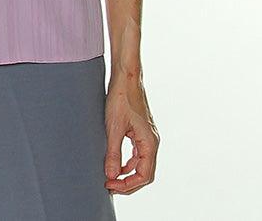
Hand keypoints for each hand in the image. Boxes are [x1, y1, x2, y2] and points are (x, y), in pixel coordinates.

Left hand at [103, 71, 159, 194]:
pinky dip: (128, 162)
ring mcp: (147, 136)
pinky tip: (116, 164)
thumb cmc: (121, 98)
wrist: (125, 76)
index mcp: (149, 142)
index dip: (127, 185)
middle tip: (110, 186)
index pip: (144, 175)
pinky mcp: (140, 130)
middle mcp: (151, 141)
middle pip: (145, 173)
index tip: (110, 185)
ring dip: (127, 173)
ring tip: (111, 178)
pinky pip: (137, 153)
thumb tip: (111, 176)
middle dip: (128, 182)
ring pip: (141, 164)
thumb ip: (113, 153)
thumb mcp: (114, 127)